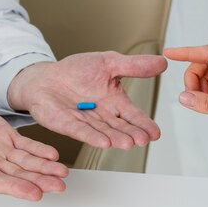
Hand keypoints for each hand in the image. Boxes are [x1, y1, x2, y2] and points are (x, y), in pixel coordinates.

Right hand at [0, 95, 68, 200]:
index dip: (14, 187)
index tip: (34, 193)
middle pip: (15, 176)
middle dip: (37, 181)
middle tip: (58, 186)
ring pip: (24, 163)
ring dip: (43, 169)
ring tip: (62, 174)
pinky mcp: (5, 137)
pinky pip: (25, 146)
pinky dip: (39, 151)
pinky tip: (53, 156)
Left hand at [8, 52, 167, 148]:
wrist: (45, 78)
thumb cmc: (76, 72)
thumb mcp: (109, 63)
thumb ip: (133, 66)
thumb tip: (162, 63)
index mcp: (114, 101)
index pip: (132, 115)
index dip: (143, 124)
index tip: (155, 133)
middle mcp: (102, 115)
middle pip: (119, 127)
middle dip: (131, 134)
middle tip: (142, 139)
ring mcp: (85, 122)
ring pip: (103, 132)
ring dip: (115, 138)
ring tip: (127, 143)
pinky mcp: (67, 124)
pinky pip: (81, 131)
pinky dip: (92, 136)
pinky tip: (104, 143)